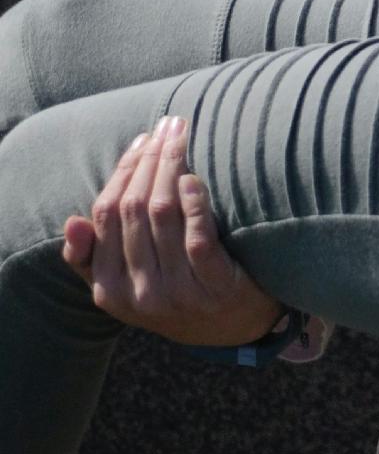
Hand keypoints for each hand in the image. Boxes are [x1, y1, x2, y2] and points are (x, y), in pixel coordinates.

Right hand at [62, 116, 283, 347]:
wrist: (232, 326)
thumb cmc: (174, 289)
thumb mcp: (127, 282)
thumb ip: (93, 257)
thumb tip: (73, 222)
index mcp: (110, 291)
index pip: (105, 216)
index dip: (122, 172)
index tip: (141, 140)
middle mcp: (140, 294)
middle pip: (134, 210)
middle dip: (148, 161)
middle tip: (167, 128)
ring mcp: (178, 292)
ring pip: (164, 216)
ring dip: (171, 168)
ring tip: (181, 138)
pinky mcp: (215, 287)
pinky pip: (199, 238)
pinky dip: (194, 202)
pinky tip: (194, 178)